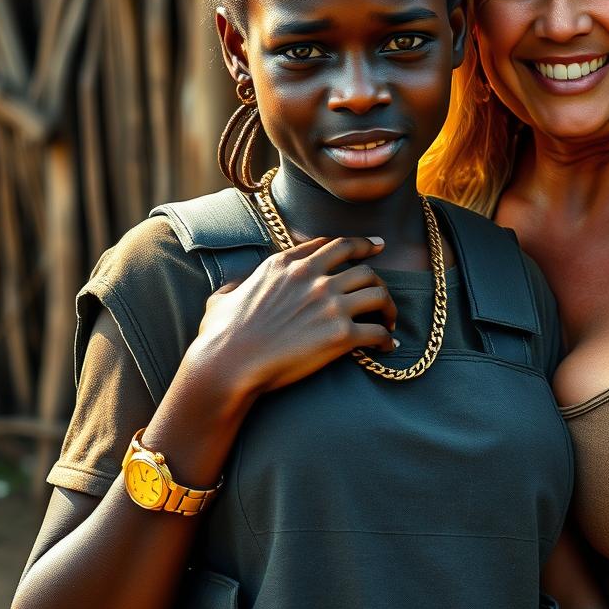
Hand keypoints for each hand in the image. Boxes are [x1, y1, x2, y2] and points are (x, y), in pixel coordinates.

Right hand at [190, 236, 397, 399]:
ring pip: (378, 294)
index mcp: (286, 265)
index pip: (333, 245)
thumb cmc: (220, 336)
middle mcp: (311, 278)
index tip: (375, 245)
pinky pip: (377, 331)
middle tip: (384, 294)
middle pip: (364, 268)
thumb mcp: (222, 298)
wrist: (228, 364)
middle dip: (379, 280)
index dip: (359, 244)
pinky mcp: (340, 334)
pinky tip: (387, 347)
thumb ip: (236, 286)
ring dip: (388, 308)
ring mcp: (329, 304)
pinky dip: (386, 339)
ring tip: (389, 322)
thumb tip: (235, 288)